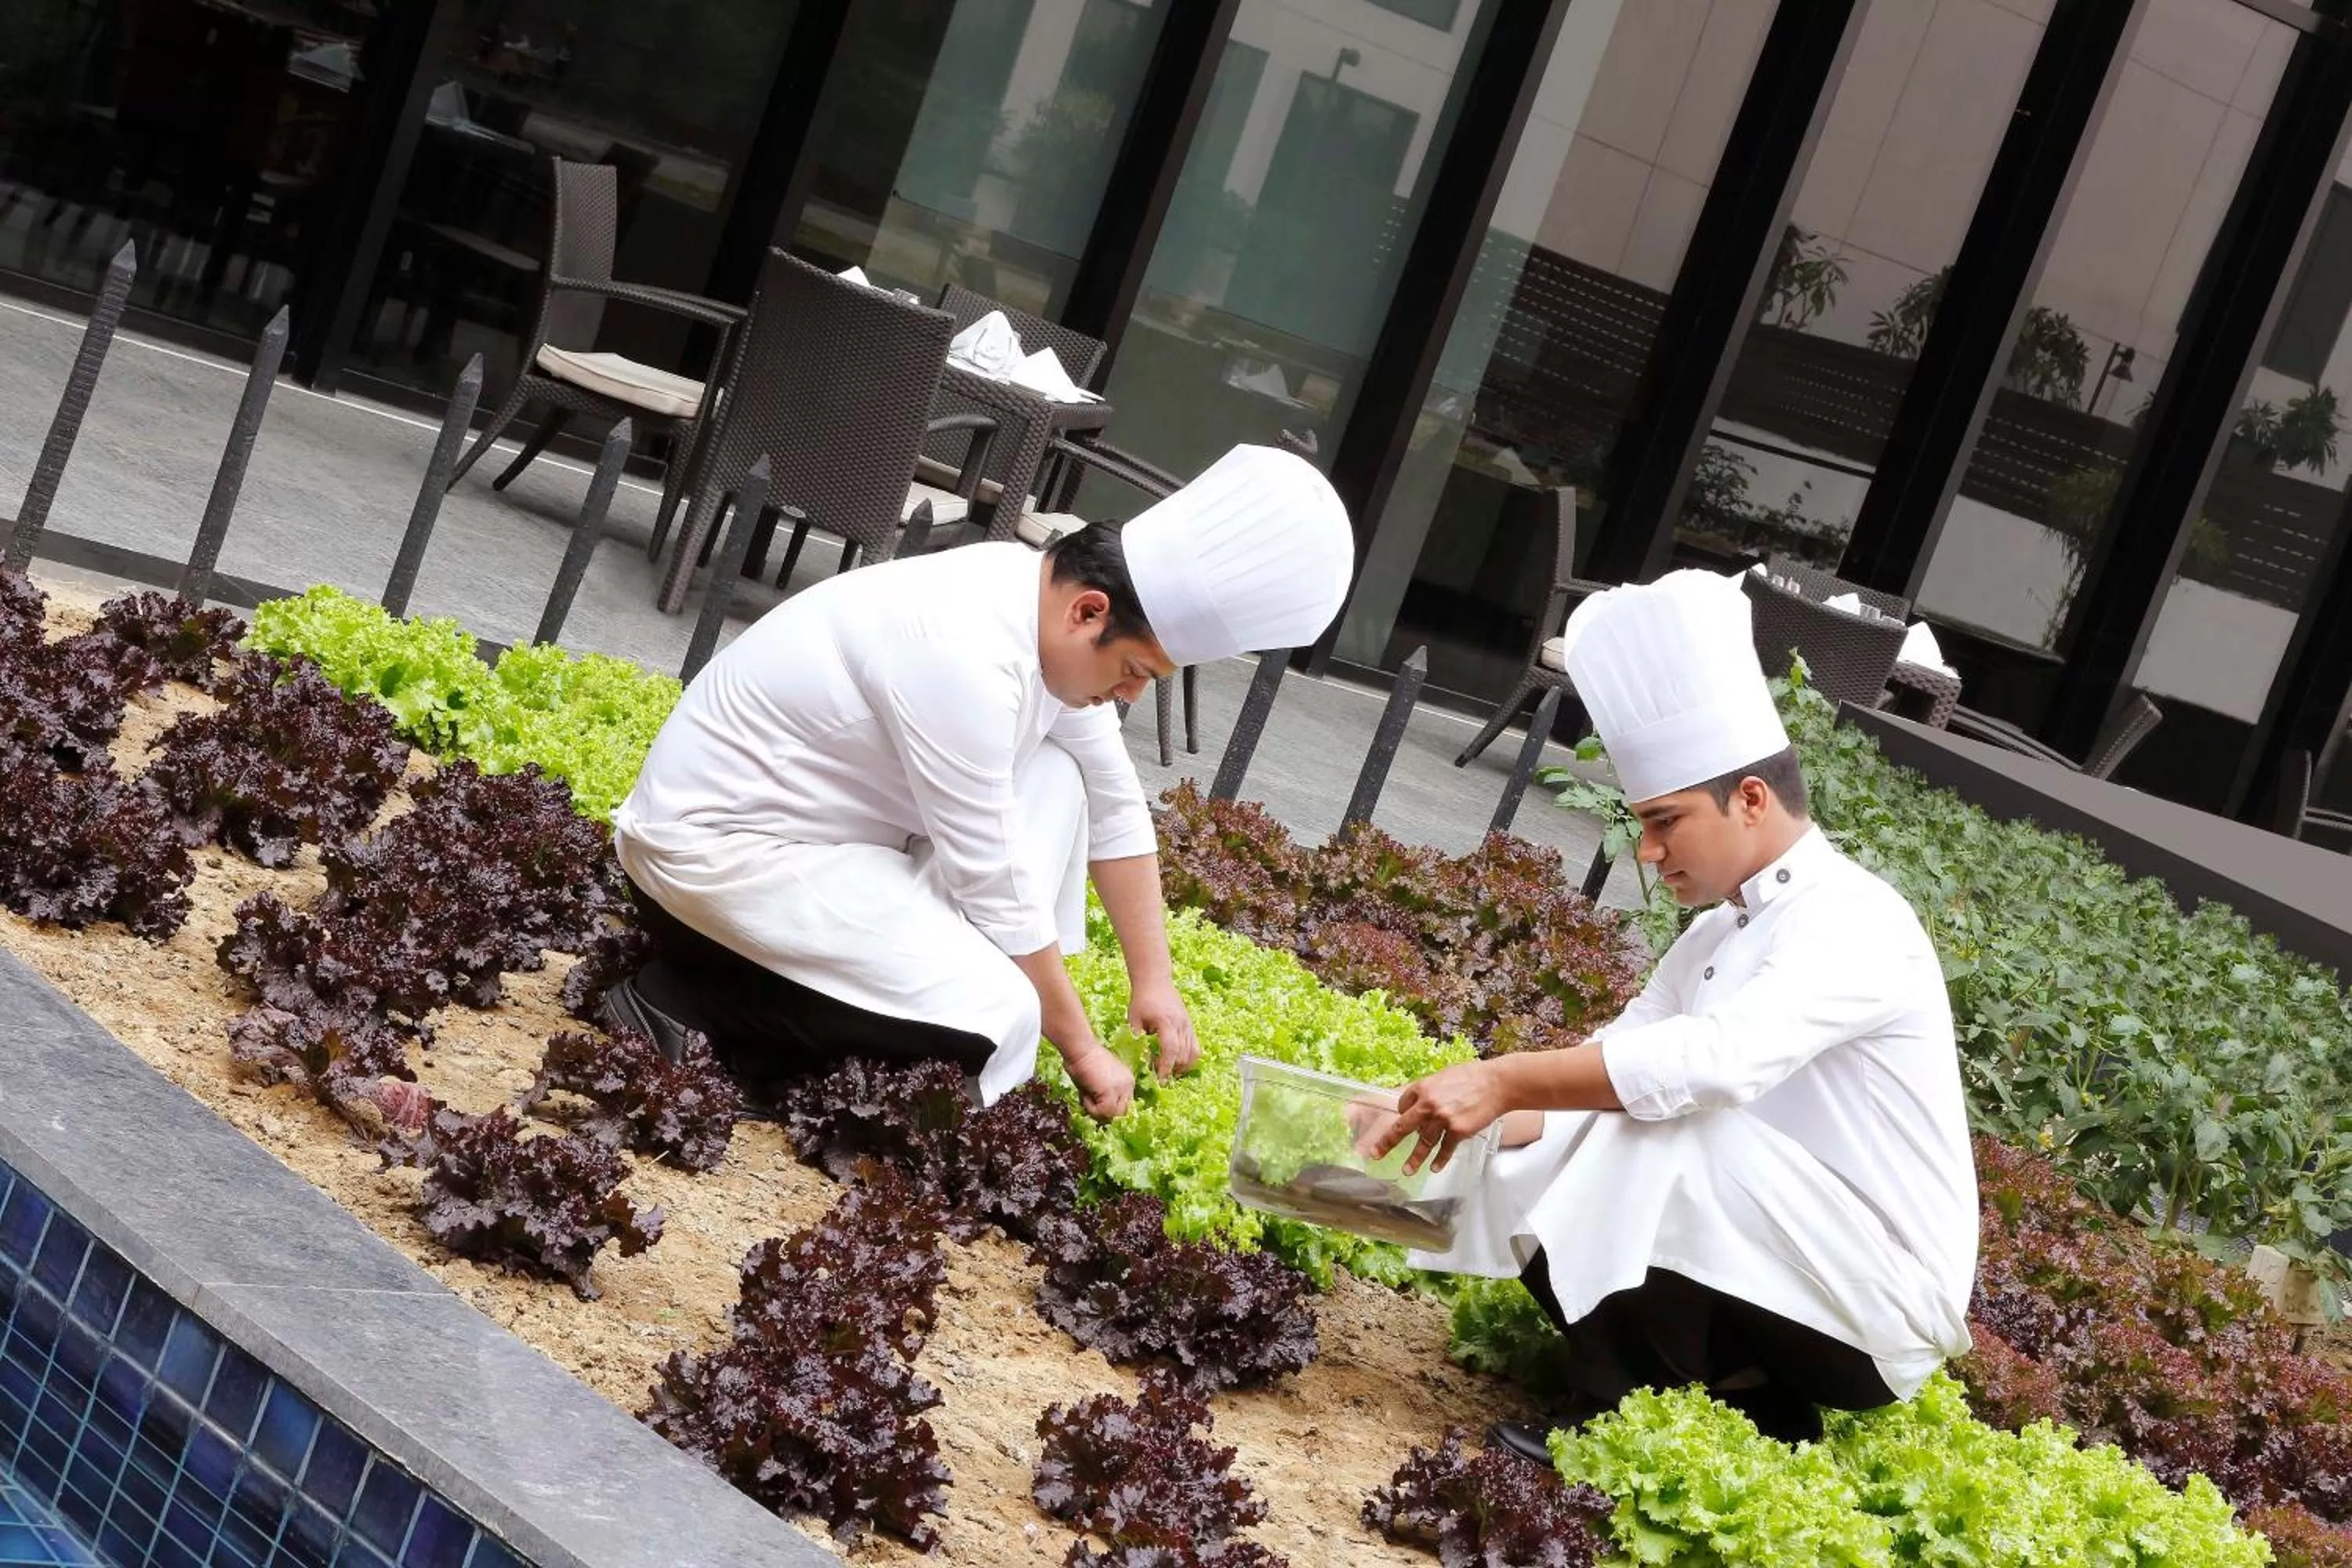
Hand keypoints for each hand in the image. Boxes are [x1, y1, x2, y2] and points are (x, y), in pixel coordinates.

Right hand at [1064, 1040, 1135, 1120]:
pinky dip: (1092, 1109)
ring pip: (1114, 1116)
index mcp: (1128, 1081)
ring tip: (1087, 1099)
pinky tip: (1085, 1096)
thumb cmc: (1084, 1061)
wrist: (1080, 1049)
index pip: (1126, 1106)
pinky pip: (1103, 1112)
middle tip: (1092, 1107)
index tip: (1097, 1107)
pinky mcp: (1111, 1092)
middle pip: (1123, 1113)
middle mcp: (1129, 1084)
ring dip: (1098, 1112)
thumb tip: (1101, 1114)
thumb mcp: (1099, 1081)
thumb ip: (1105, 1095)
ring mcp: (1122, 1088)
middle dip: (1107, 1114)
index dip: (1111, 1110)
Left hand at [1126, 981, 1199, 1080]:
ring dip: (1182, 1066)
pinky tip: (1178, 1062)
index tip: (1160, 1080)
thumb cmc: (1142, 1000)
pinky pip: (1195, 1046)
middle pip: (1183, 1054)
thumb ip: (1136, 1039)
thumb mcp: (1134, 1019)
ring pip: (1192, 1053)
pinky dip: (1189, 1058)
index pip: (1170, 1050)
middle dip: (1173, 1069)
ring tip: (1170, 1071)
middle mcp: (1181, 1025)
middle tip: (1159, 1076)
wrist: (1155, 981)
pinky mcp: (1190, 1026)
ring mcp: (1188, 1025)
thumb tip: (1138, 1059)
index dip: (1166, 1067)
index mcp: (1166, 1023)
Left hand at [1370, 1060, 1509, 1175]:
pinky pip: (1445, 1149)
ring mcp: (1443, 1119)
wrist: (1497, 1084)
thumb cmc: (1471, 1076)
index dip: (1402, 1113)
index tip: (1404, 1119)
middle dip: (1387, 1142)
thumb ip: (1429, 1090)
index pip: (1403, 1105)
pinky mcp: (1458, 1131)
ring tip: (1406, 1171)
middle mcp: (1429, 1105)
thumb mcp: (1444, 1076)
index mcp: (1423, 1088)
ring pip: (1424, 1142)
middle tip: (1375, 1154)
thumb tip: (1418, 1102)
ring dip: (1414, 1159)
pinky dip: (1440, 1160)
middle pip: (1402, 1127)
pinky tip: (1434, 1168)